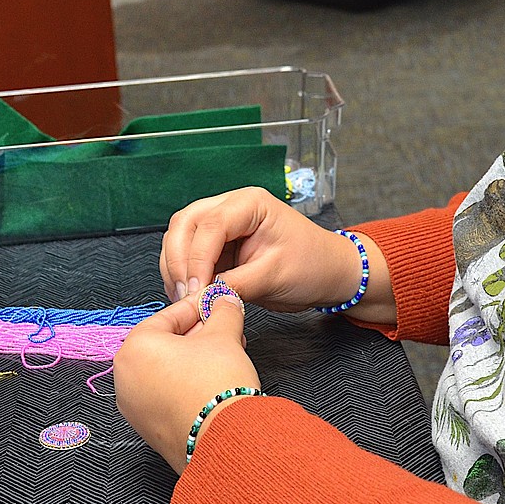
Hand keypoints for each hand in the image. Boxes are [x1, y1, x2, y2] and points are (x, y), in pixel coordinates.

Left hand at [114, 290, 258, 472]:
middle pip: (165, 343)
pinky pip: (165, 393)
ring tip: (224, 353)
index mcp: (134, 347)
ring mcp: (133, 406)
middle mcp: (125, 377)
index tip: (216, 302)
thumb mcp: (224, 334)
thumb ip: (223, 311)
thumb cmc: (215, 385)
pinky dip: (186, 382)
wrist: (223, 439)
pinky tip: (212, 380)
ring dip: (194, 358)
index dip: (199, 306)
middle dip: (198, 333)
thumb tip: (224, 302)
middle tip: (224, 328)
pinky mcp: (147, 428)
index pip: (170, 316)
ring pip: (165, 369)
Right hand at [159, 187, 395, 321]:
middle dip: (178, 261)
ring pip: (180, 237)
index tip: (195, 291)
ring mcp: (223, 224)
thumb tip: (202, 296)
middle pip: (185, 224)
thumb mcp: (275, 276)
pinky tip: (189, 296)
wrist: (328, 273)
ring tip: (185, 300)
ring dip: (176, 268)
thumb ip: (236, 284)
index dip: (196, 259)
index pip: (210, 225)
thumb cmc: (312, 266)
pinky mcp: (219, 245)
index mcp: (250, 203)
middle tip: (184, 296)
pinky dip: (183, 274)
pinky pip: (189, 255)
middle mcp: (231, 206)